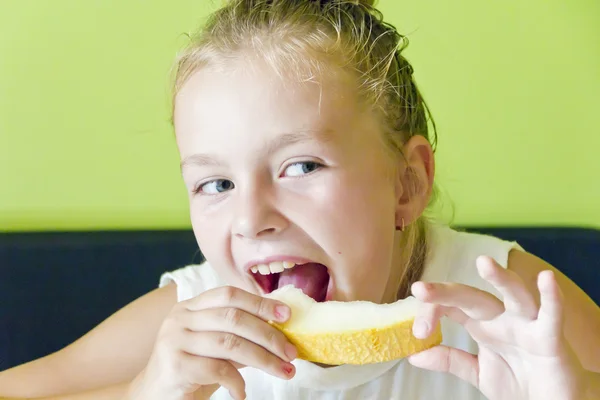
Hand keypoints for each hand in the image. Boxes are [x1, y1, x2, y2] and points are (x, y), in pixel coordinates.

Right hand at [127, 286, 296, 399]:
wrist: (153, 396)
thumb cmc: (190, 370)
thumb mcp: (215, 348)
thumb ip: (239, 336)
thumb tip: (281, 333)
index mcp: (190, 306)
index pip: (229, 294)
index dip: (260, 303)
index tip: (286, 315)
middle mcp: (180, 318)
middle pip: (233, 318)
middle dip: (268, 334)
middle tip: (291, 352)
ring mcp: (174, 340)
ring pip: (229, 343)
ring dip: (263, 359)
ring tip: (283, 371)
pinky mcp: (174, 365)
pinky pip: (216, 369)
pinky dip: (236, 381)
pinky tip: (242, 392)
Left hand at [408, 256, 588, 399]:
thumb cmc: (521, 381)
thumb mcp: (477, 371)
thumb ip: (449, 360)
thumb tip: (413, 355)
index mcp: (481, 324)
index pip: (450, 307)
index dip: (431, 312)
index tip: (417, 333)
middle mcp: (502, 318)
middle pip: (472, 297)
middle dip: (446, 292)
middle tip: (420, 289)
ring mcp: (528, 325)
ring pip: (514, 295)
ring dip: (501, 278)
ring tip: (483, 263)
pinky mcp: (552, 340)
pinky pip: (552, 316)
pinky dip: (552, 298)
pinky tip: (547, 279)